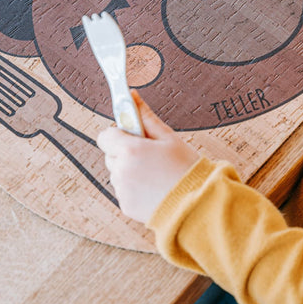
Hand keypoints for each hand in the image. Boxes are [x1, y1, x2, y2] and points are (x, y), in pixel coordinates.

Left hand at [97, 91, 199, 223]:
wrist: (196, 204)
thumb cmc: (186, 169)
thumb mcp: (169, 138)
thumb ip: (146, 117)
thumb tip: (132, 97)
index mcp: (130, 150)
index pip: (106, 135)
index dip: (119, 133)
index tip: (133, 135)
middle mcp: (121, 171)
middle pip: (111, 154)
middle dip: (125, 152)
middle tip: (150, 154)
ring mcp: (122, 190)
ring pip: (117, 173)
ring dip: (129, 170)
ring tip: (155, 173)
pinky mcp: (126, 206)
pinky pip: (124, 190)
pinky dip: (134, 187)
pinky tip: (154, 187)